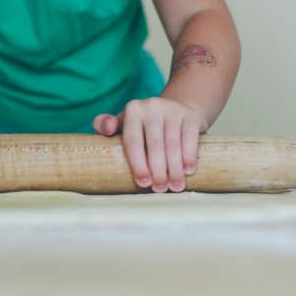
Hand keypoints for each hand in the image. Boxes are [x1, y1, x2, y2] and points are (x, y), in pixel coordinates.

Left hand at [93, 98, 207, 192]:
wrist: (175, 109)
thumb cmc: (144, 125)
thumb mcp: (124, 123)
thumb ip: (106, 125)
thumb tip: (105, 127)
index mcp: (133, 110)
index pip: (133, 141)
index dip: (138, 164)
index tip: (142, 182)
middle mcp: (152, 106)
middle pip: (155, 145)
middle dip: (158, 171)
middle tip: (159, 189)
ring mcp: (173, 110)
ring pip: (173, 144)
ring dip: (174, 169)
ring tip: (174, 186)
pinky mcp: (190, 116)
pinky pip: (190, 139)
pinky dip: (189, 157)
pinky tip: (187, 172)